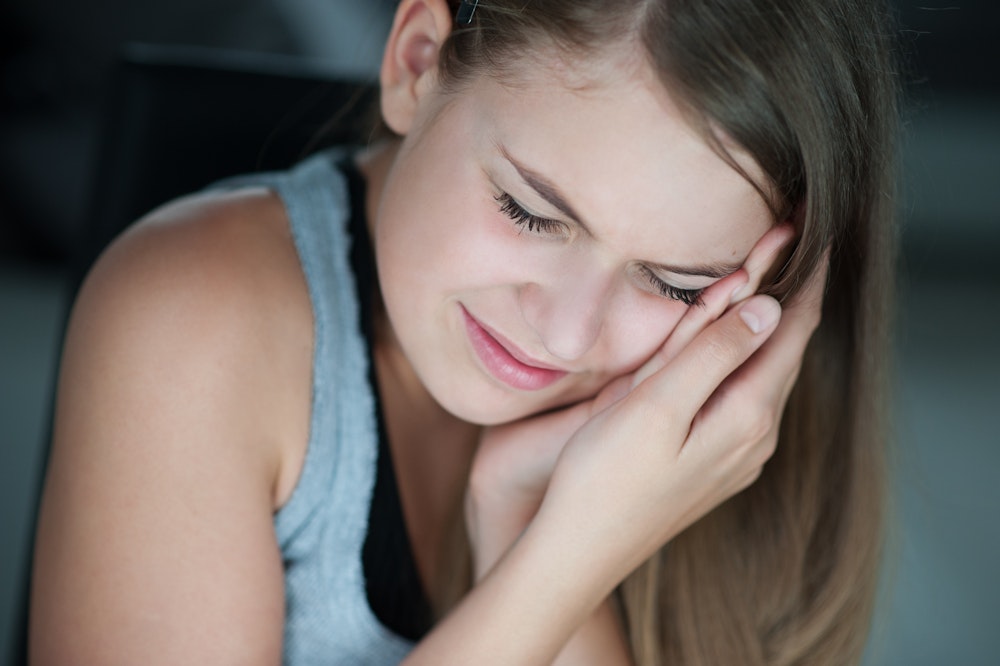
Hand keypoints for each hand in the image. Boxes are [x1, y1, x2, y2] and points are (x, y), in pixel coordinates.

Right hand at [533, 250, 827, 582]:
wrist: (578, 552)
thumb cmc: (603, 479)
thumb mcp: (656, 407)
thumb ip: (713, 354)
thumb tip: (770, 308)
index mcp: (745, 415)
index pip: (792, 332)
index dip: (807, 280)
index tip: (818, 234)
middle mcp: (752, 437)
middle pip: (782, 352)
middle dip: (790, 296)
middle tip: (791, 243)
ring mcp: (735, 456)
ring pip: (762, 375)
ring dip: (767, 327)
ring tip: (771, 281)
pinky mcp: (710, 464)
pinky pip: (740, 397)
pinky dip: (742, 359)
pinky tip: (731, 348)